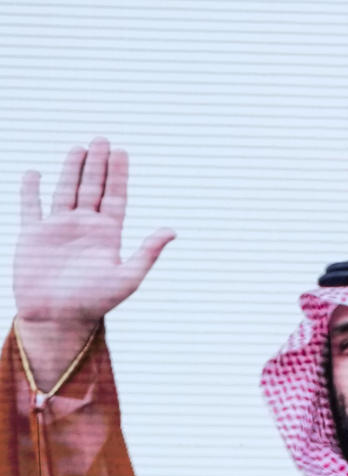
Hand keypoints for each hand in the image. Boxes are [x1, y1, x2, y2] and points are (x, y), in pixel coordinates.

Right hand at [15, 137, 173, 327]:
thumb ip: (148, 252)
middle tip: (102, 139)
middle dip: (97, 164)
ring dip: (71, 170)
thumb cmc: (95, 302)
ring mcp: (58, 229)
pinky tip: (33, 173)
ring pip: (65, 191)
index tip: (121, 151)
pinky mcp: (32, 236)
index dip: (118, 174)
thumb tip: (172, 230)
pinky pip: (30, 207)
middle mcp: (84, 228)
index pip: (115, 197)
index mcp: (107, 235)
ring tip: (78, 147)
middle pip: (92, 188)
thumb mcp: (127, 277)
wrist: (58, 318)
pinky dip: (30, 190)